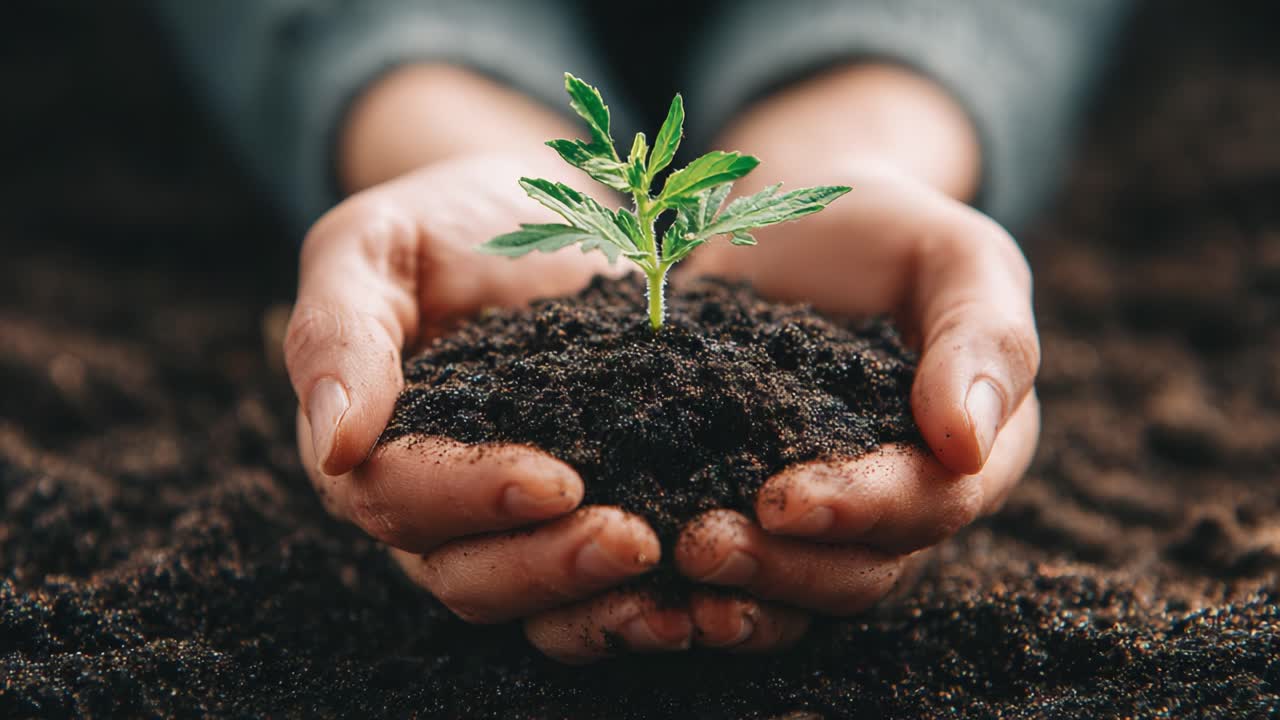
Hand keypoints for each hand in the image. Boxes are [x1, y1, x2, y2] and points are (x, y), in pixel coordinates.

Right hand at [285, 67, 691, 662]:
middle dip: (550, 566)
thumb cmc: (444, 222)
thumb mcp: (374, 243)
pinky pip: (590, 589)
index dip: (472, 497)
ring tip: (673, 590)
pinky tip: (696, 599)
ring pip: (529, 598)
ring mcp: (504, 522)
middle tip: (636, 543)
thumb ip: (337, 332)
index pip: (400, 498)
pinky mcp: (579, 517)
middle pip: (466, 573)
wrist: (539, 215)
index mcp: (368, 445)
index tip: (559, 482)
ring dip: (597, 602)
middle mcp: (430, 504)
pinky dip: (635, 604)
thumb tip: (332, 445)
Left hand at [671, 64, 1040, 649]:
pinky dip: (706, 592)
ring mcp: (834, 519)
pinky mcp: (761, 512)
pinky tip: (648, 592)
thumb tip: (967, 441)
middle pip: (862, 571)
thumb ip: (983, 336)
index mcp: (974, 451)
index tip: (782, 500)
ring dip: (742, 589)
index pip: (931, 502)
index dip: (860, 509)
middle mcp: (908, 504)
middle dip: (784, 567)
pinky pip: (749, 576)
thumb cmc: (887, 232)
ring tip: (675, 564)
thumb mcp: (954, 255)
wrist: (799, 227)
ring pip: (803, 588)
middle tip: (701, 547)